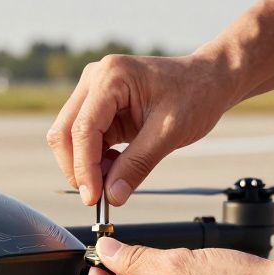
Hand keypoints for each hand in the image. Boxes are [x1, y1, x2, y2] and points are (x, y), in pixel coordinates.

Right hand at [46, 53, 235, 206]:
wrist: (209, 80)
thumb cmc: (196, 94)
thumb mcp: (170, 132)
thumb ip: (138, 164)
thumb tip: (113, 195)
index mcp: (111, 76)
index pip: (82, 129)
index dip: (84, 168)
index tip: (93, 198)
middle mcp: (95, 79)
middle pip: (64, 132)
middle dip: (77, 168)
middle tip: (97, 197)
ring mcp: (94, 91)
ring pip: (69, 138)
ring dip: (86, 166)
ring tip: (114, 180)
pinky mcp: (99, 107)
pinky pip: (84, 139)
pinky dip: (95, 160)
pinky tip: (117, 166)